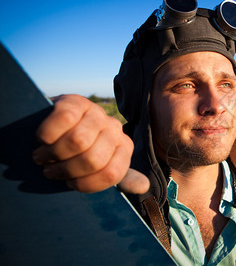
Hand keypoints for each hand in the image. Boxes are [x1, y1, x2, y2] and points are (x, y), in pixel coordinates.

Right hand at [32, 94, 149, 193]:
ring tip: (41, 156)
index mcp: (124, 148)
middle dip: (65, 170)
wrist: (50, 125)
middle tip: (48, 169)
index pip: (111, 174)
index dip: (83, 183)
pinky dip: (48, 134)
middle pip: (92, 160)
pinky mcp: (76, 101)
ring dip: (53, 153)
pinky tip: (42, 139)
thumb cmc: (73, 153)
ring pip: (78, 141)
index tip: (68, 182)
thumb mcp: (96, 168)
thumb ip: (116, 177)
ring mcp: (97, 113)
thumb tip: (143, 186)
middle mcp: (114, 129)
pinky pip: (64, 119)